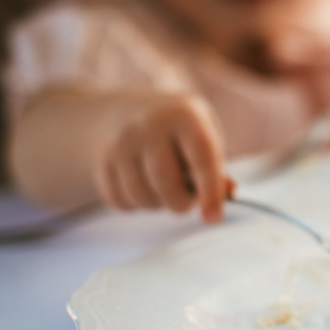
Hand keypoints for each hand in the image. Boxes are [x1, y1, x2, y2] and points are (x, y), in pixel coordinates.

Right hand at [93, 92, 228, 221]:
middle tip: (187, 200)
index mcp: (184, 115)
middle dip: (182, 202)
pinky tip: (144, 187)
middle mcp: (148, 124)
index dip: (210, 191)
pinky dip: (137, 205)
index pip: (201, 158)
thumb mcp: (205, 134)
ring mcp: (120, 142)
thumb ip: (217, 166)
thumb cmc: (179, 131)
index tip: (213, 217)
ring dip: (159, 205)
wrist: (129, 112)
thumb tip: (228, 194)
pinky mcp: (101, 161)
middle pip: (165, 181)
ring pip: (141, 195)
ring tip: (166, 190)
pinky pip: (121, 201)